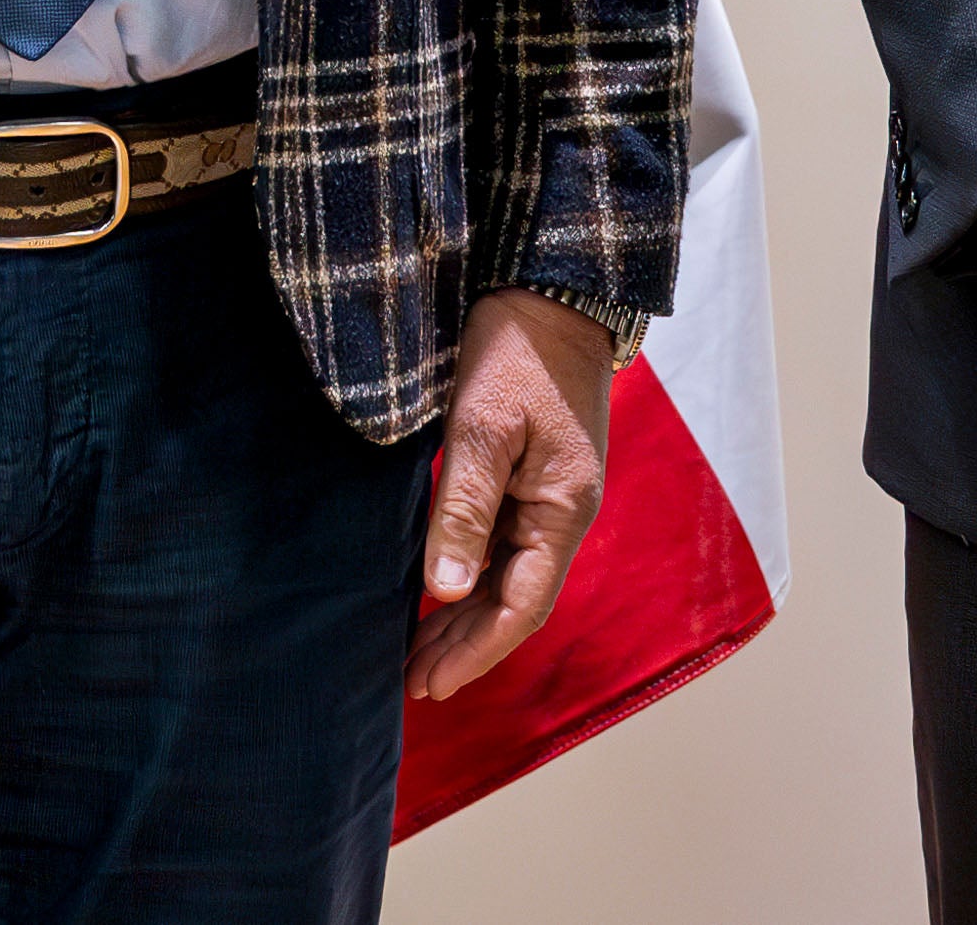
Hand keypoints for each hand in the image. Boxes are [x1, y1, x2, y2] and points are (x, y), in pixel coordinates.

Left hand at [407, 291, 621, 701]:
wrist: (550, 292)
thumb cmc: (517, 353)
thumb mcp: (481, 428)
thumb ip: (463, 510)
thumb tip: (445, 591)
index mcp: (564, 510)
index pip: (522, 607)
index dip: (477, 652)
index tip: (431, 684)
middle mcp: (564, 513)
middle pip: (516, 602)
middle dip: (466, 646)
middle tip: (412, 683)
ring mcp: (550, 496)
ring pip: (508, 577)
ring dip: (466, 617)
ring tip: (417, 652)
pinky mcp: (533, 476)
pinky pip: (503, 545)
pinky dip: (470, 575)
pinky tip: (439, 590)